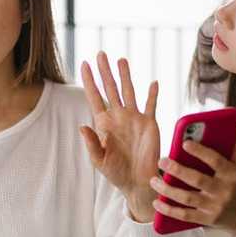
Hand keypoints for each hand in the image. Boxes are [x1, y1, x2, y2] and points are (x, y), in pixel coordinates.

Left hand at [79, 52, 159, 222]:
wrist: (138, 182)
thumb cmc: (116, 173)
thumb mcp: (99, 160)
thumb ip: (91, 143)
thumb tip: (82, 126)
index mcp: (104, 124)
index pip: (94, 96)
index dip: (89, 81)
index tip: (84, 64)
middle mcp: (118, 117)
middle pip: (110, 88)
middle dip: (105, 71)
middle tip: (100, 54)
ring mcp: (134, 118)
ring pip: (129, 91)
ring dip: (125, 76)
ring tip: (121, 60)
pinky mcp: (150, 123)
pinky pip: (151, 105)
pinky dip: (152, 94)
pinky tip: (153, 82)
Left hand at [148, 129, 235, 230]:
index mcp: (232, 174)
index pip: (215, 161)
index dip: (200, 152)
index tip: (184, 143)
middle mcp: (223, 191)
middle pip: (197, 180)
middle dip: (177, 170)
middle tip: (161, 161)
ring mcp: (214, 207)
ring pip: (187, 198)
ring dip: (167, 189)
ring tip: (154, 180)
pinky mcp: (206, 219)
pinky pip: (184, 215)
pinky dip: (169, 210)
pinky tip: (157, 202)